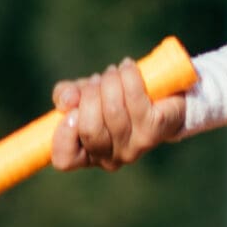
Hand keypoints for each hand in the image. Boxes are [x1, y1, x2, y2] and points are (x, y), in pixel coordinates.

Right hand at [49, 58, 185, 171]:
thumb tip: (68, 99)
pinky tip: (128, 67)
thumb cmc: (114, 99)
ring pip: (113, 111)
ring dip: (110, 82)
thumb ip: (65, 96)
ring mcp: (134, 148)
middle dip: (89, 95)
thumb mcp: (82, 95)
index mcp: (87, 155)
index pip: (65, 159)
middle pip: (90, 129)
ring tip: (113, 72)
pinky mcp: (154, 131)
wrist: (163, 97)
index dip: (63, 134)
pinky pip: (135, 99)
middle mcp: (110, 159)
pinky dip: (128, 77)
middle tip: (96, 80)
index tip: (71, 110)